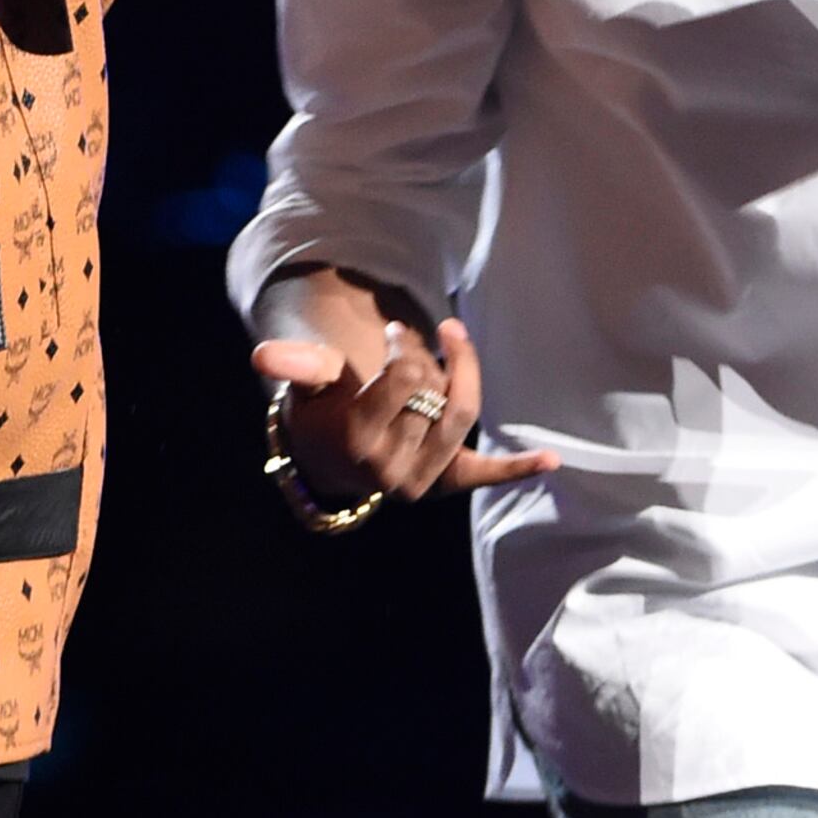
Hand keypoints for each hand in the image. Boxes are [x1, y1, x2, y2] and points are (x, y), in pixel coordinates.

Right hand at [251, 266, 557, 505]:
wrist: (330, 458)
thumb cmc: (324, 407)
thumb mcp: (309, 383)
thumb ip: (296, 365)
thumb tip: (265, 355)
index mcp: (357, 440)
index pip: (403, 380)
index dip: (406, 346)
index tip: (399, 331)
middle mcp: (391, 469)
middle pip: (433, 394)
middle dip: (429, 357)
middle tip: (418, 341)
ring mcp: (421, 482)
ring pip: (460, 417)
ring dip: (464, 376)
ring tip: (456, 344)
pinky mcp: (446, 485)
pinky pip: (484, 475)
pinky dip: (518, 467)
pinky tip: (553, 461)